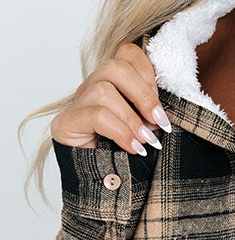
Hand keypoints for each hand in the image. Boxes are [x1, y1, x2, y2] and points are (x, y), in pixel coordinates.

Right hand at [50, 42, 169, 154]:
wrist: (104, 185)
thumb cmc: (128, 153)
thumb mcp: (148, 126)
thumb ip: (154, 111)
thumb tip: (164, 109)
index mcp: (113, 83)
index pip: (126, 53)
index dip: (146, 68)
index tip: (162, 95)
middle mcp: (92, 87)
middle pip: (114, 67)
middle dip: (143, 94)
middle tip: (160, 120)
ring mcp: (77, 104)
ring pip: (103, 90)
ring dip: (131, 117)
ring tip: (147, 139)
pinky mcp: (65, 123)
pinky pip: (95, 116)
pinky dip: (120, 131)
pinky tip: (134, 147)